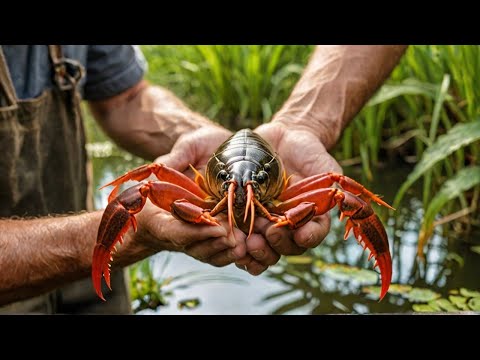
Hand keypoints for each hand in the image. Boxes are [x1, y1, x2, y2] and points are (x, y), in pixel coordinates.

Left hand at [250, 122, 342, 256]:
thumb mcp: (324, 166)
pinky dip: (240, 245)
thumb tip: (340, 199)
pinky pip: (243, 237)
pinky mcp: (247, 215)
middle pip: (287, 246)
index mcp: (311, 217)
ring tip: (250, 240)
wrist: (282, 140)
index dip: (309, 237)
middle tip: (271, 233)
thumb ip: (332, 185)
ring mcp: (268, 222)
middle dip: (280, 242)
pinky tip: (235, 242)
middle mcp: (290, 225)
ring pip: (265, 246)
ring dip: (259, 248)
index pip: (313, 233)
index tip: (301, 234)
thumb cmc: (308, 152)